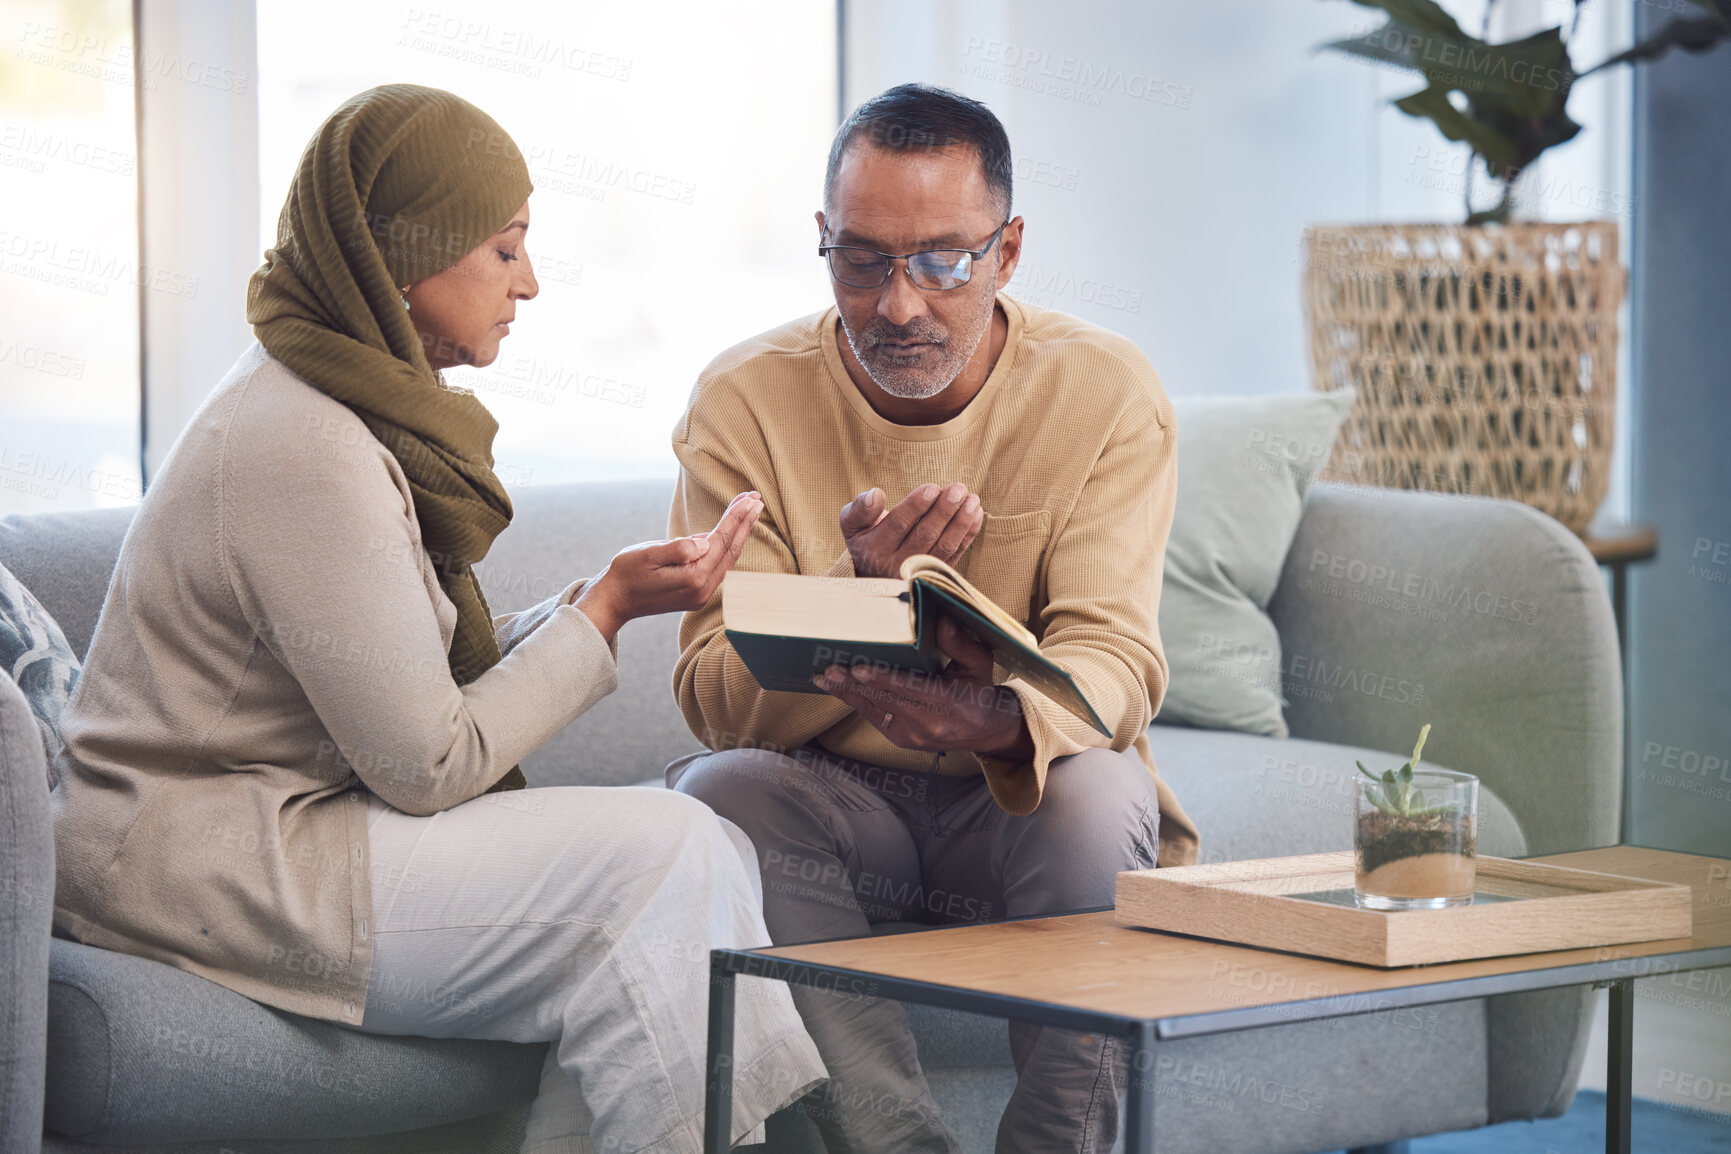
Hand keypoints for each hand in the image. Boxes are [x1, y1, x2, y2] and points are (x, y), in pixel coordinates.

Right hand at [575, 491, 762, 643]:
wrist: (614, 601)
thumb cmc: (627, 573)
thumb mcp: (647, 554)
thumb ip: (678, 548)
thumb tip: (705, 541)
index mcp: (693, 578)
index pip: (722, 541)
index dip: (736, 517)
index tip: (750, 498)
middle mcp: (703, 589)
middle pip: (730, 549)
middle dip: (745, 522)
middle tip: (756, 498)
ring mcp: (701, 594)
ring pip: (727, 558)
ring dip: (739, 533)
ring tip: (748, 510)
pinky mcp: (697, 593)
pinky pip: (719, 566)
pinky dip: (727, 546)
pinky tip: (730, 532)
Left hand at [811, 616, 1033, 757]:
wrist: (985, 729)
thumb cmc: (978, 689)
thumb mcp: (979, 663)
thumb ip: (959, 643)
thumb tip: (941, 620)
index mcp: (948, 702)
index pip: (910, 689)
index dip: (882, 679)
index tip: (858, 668)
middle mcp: (928, 723)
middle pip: (885, 700)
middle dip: (854, 684)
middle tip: (830, 669)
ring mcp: (913, 736)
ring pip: (874, 711)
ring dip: (847, 694)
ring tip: (824, 678)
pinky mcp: (903, 740)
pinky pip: (875, 718)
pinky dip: (856, 702)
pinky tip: (839, 689)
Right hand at [840, 482, 983, 577]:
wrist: (875, 575)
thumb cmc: (866, 539)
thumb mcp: (852, 525)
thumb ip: (859, 509)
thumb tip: (875, 494)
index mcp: (875, 549)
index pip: (898, 525)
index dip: (916, 506)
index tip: (931, 488)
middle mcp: (897, 564)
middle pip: (925, 535)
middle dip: (944, 510)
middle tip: (957, 489)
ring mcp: (920, 572)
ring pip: (944, 546)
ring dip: (960, 522)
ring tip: (971, 499)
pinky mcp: (937, 575)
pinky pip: (956, 554)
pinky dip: (968, 534)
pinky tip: (975, 514)